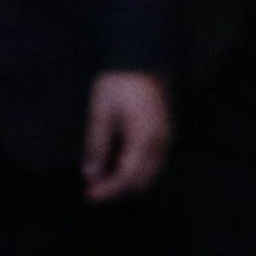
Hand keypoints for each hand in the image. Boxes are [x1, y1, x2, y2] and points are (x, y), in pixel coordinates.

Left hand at [81, 71, 172, 202]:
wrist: (141, 60)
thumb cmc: (118, 82)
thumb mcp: (101, 113)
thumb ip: (96, 145)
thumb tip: (90, 174)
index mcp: (144, 137)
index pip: (128, 175)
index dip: (109, 189)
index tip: (89, 195)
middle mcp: (160, 142)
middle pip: (142, 180)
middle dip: (118, 189)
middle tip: (93, 189)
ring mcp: (165, 139)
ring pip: (149, 174)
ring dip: (126, 182)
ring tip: (102, 180)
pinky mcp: (164, 135)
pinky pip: (152, 163)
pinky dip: (135, 171)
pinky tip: (116, 167)